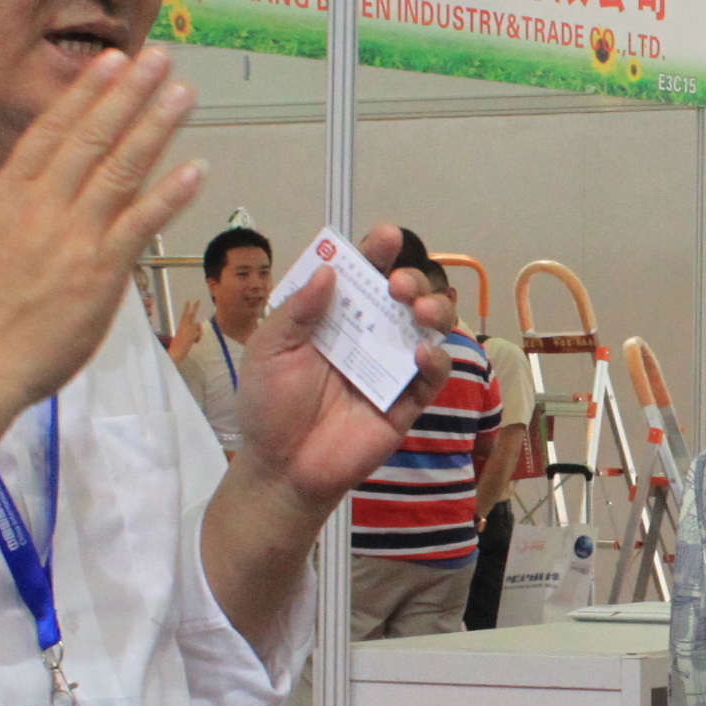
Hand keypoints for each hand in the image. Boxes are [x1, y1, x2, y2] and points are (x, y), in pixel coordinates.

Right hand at [0, 46, 202, 417]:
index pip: (52, 131)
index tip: (112, 62)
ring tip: (183, 94)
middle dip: (128, 94)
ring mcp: (76, 237)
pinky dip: (170, 195)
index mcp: (8, 195)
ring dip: (156, 128)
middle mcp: (44, 206)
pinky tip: (196, 169)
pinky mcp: (102, 271)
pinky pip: (142, 224)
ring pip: (121, 170)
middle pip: (92, 138)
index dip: (85, 93)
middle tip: (159, 58)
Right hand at [166, 302, 206, 365]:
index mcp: (181, 326)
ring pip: (198, 326)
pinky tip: (194, 342)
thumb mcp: (181, 335)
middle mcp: (185, 326)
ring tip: (194, 339)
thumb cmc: (177, 346)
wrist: (176, 352)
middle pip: (192, 314)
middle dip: (196, 307)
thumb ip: (187, 330)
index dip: (187, 307)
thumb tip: (197, 327)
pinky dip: (198, 338)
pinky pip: (199, 334)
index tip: (189, 301)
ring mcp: (190, 330)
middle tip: (199, 300)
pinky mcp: (193, 335)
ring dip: (198, 331)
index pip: (185, 314)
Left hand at [227, 223, 454, 511]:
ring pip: (432, 326)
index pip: (363, 274)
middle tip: (398, 286)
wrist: (280, 467)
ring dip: (436, 308)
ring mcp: (392, 366)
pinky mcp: (407, 401)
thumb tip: (328, 271)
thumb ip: (297, 310)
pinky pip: (434, 376)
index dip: (377, 252)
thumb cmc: (269, 406)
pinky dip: (436, 360)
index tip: (384, 237)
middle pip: (409, 293)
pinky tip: (422, 355)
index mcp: (336, 316)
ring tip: (420, 311)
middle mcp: (369, 333)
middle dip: (414, 278)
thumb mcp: (268, 350)